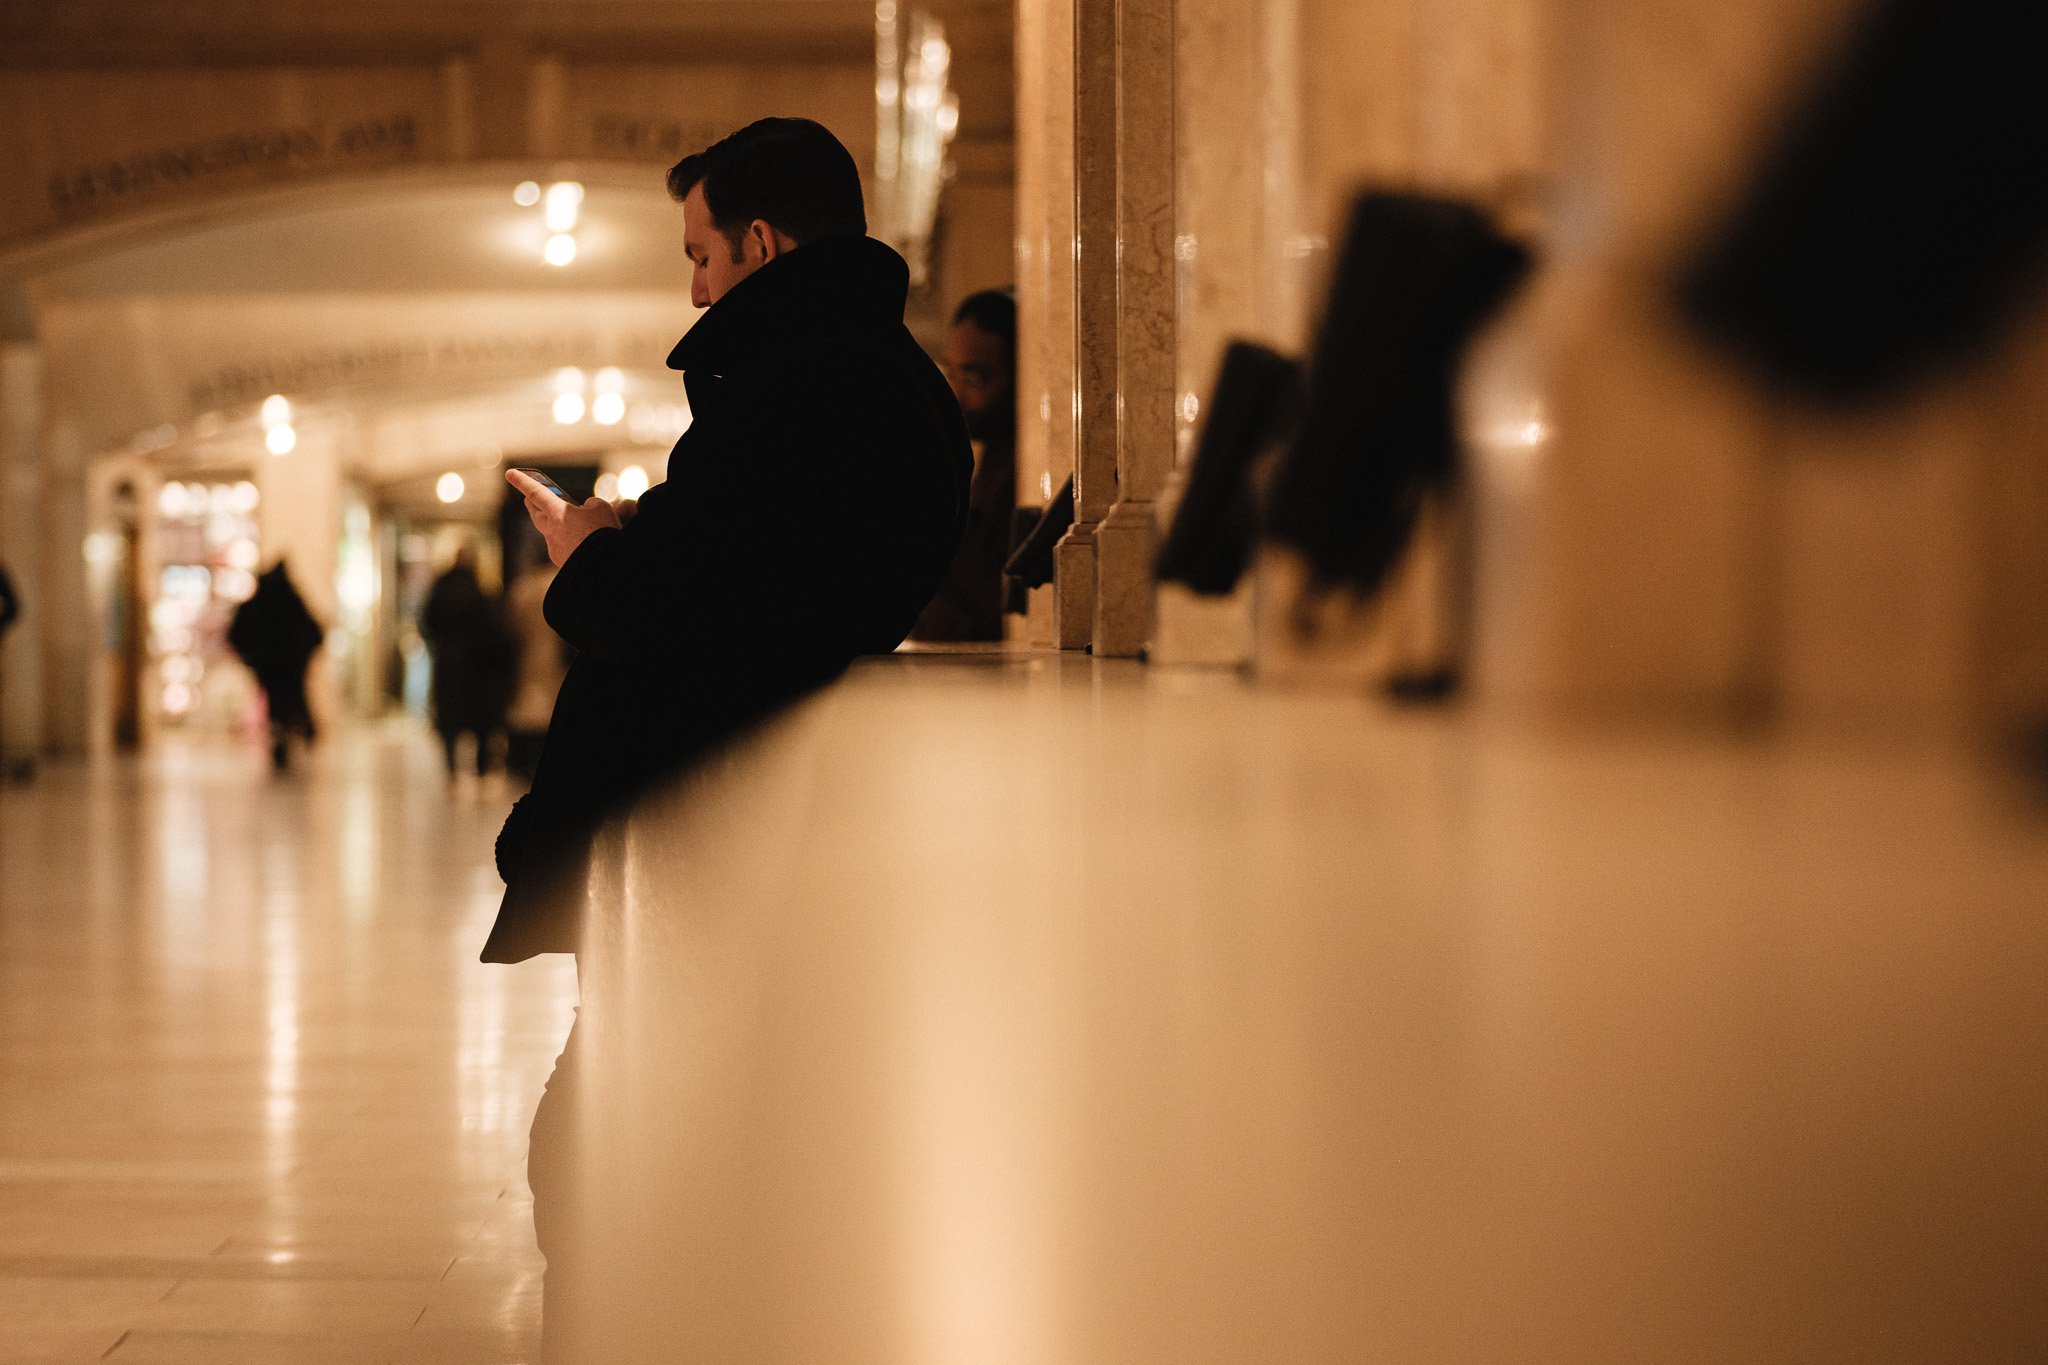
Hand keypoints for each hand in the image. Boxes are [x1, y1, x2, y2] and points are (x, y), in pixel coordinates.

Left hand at [507, 469, 622, 565]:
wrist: (604, 567)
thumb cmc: (603, 535)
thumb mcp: (602, 509)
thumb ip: (591, 504)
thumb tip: (587, 509)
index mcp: (558, 513)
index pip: (536, 492)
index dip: (523, 481)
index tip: (509, 473)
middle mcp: (551, 531)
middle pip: (536, 515)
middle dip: (533, 505)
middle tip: (530, 500)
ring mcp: (555, 549)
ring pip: (551, 532)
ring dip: (556, 526)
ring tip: (568, 522)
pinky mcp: (563, 563)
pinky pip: (563, 548)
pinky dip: (570, 542)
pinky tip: (581, 543)